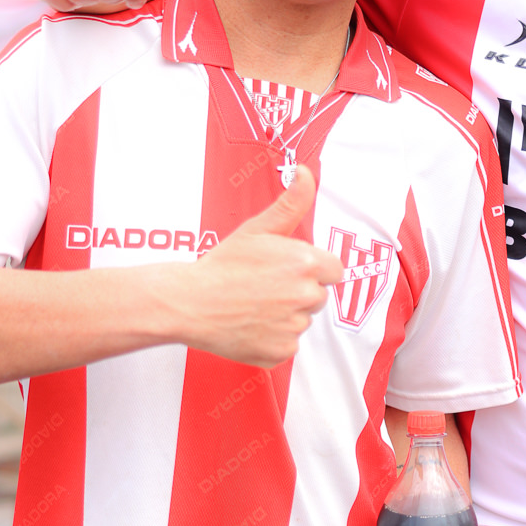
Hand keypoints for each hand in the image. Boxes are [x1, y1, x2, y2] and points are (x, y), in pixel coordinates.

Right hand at [166, 166, 342, 367]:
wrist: (190, 302)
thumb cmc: (222, 265)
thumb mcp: (257, 228)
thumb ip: (290, 202)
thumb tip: (304, 173)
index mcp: (305, 263)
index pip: (334, 271)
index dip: (313, 269)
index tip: (289, 270)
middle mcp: (305, 296)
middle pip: (318, 296)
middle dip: (298, 291)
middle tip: (264, 286)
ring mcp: (294, 327)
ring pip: (301, 321)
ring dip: (285, 315)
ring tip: (253, 305)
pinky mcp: (281, 351)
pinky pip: (288, 345)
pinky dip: (273, 338)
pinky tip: (251, 324)